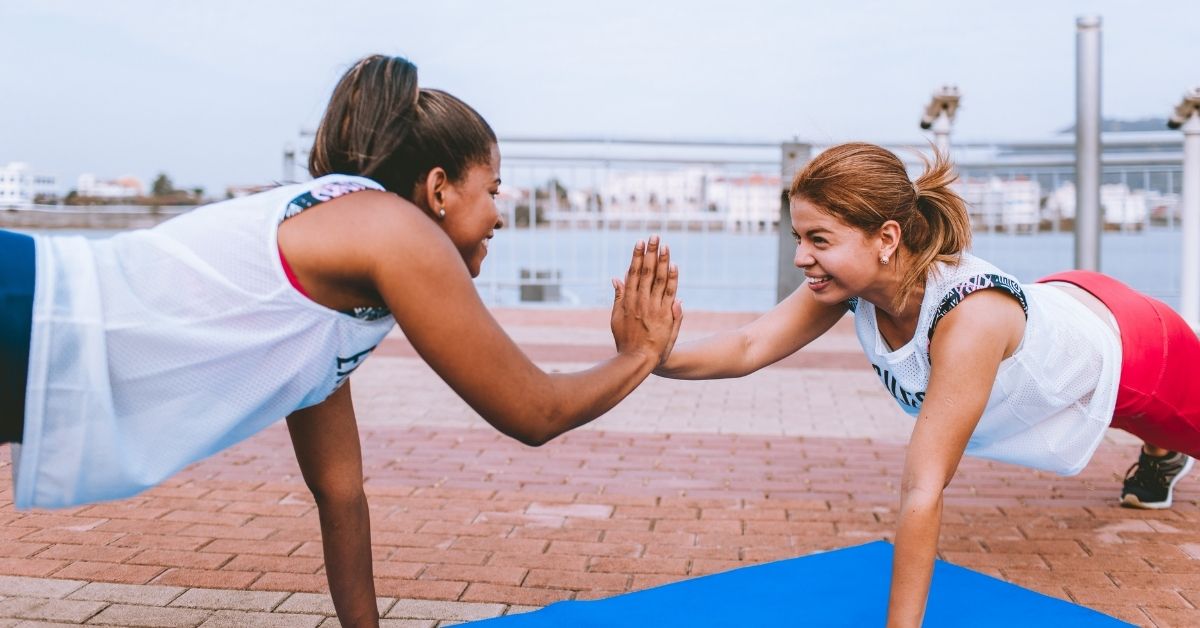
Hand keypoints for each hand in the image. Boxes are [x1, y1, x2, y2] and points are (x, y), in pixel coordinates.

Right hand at [610, 235, 682, 366]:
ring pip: (659, 280)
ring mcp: (654, 307)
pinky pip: (670, 293)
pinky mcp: (665, 315)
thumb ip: (618, 296)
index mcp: (628, 300)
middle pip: (647, 272)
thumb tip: (616, 278)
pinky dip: (672, 279)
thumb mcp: (616, 317)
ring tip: (665, 245)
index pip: (634, 273)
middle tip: (654, 236)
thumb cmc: (626, 340)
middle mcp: (641, 301)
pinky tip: (674, 266)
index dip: (638, 257)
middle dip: (651, 253)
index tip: (640, 242)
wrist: (638, 359)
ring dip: (662, 261)